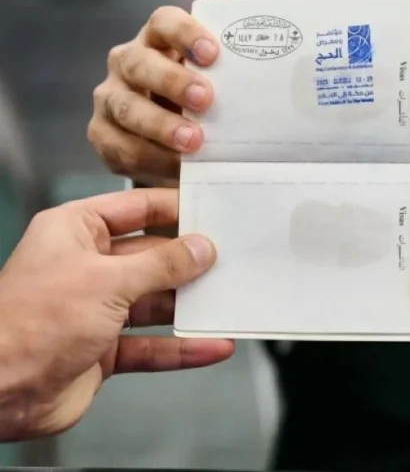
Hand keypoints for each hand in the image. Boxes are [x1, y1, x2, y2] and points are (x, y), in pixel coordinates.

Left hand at [0, 188, 233, 441]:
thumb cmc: (29, 324)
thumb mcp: (108, 280)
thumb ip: (162, 264)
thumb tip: (200, 249)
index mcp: (74, 232)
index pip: (135, 208)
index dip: (174, 208)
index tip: (212, 210)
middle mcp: (85, 266)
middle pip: (151, 256)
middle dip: (190, 262)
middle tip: (231, 257)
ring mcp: (95, 309)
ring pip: (155, 302)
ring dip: (189, 306)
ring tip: (229, 299)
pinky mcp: (102, 349)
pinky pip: (152, 344)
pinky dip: (182, 347)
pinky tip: (211, 345)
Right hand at [87, 6, 219, 186]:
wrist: (166, 144)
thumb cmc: (199, 105)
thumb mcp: (214, 87)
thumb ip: (229, 83)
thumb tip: (272, 98)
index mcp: (158, 40)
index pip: (164, 23)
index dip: (186, 34)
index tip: (213, 54)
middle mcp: (128, 63)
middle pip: (140, 63)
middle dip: (172, 81)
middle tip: (205, 100)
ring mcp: (110, 97)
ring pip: (125, 107)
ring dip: (160, 125)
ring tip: (193, 142)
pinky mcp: (101, 133)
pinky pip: (121, 146)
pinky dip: (151, 158)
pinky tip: (178, 169)